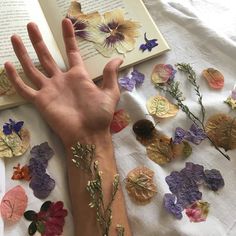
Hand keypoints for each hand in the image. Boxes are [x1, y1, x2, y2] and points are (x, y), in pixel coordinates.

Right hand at [5, 19, 122, 146]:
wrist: (88, 134)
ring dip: (24, 54)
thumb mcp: (109, 93)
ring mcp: (50, 90)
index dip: (68, 37)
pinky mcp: (41, 101)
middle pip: (47, 56)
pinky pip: (25, 88)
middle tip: (32, 24)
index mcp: (78, 76)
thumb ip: (110, 75)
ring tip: (15, 38)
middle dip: (39, 41)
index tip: (65, 22)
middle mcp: (62, 80)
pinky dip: (15, 79)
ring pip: (33, 68)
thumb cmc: (100, 115)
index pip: (72, 52)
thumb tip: (119, 58)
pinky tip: (7, 65)